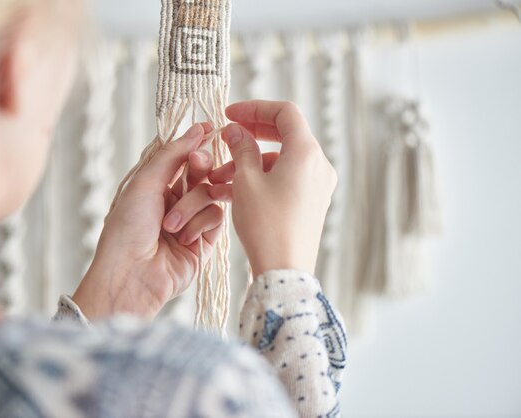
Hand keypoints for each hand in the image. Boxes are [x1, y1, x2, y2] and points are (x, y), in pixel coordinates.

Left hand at [73, 124, 226, 319]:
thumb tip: (196, 128)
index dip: (196, 143)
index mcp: (155, 185)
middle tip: (198, 164)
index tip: (210, 129)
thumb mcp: (145, 182)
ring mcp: (191, 220)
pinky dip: (201, 224)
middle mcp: (174, 200)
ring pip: (211, 194)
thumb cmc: (127, 229)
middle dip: (201, 166)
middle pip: (202, 171)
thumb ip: (173, 154)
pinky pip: (216, 217)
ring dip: (193, 205)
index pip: (182, 156)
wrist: (131, 274)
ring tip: (171, 224)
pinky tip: (184, 238)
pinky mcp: (205, 241)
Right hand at [209, 100, 336, 276]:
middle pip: (285, 134)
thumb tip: (235, 130)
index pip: (285, 112)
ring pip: (280, 160)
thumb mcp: (246, 180)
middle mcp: (318, 165)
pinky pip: (285, 179)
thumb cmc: (266, 224)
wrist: (284, 270)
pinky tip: (232, 191)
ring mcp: (317, 185)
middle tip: (227, 135)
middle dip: (252, 133)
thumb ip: (241, 148)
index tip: (229, 114)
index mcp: (307, 152)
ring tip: (219, 177)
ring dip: (250, 162)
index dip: (254, 108)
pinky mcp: (311, 202)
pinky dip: (261, 178)